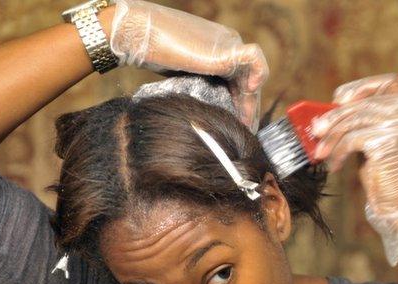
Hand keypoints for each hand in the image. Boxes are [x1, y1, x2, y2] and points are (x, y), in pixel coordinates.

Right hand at [107, 0, 268, 131]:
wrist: (140, 34)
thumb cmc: (154, 52)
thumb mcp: (183, 74)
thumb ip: (199, 85)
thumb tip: (201, 112)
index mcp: (219, 50)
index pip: (239, 82)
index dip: (241, 107)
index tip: (237, 128)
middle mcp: (228, 46)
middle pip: (247, 83)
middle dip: (248, 110)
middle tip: (244, 134)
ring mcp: (230, 45)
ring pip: (253, 79)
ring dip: (252, 104)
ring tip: (245, 126)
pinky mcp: (227, 49)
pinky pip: (255, 61)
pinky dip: (257, 79)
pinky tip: (246, 103)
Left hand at [310, 73, 397, 265]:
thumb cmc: (387, 183)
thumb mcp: (377, 146)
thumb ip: (363, 125)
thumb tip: (327, 114)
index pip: (391, 82)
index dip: (362, 87)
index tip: (339, 100)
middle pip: (367, 102)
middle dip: (336, 116)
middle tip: (316, 130)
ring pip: (357, 119)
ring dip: (333, 136)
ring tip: (321, 153)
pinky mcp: (392, 143)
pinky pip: (354, 138)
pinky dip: (339, 151)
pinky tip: (335, 165)